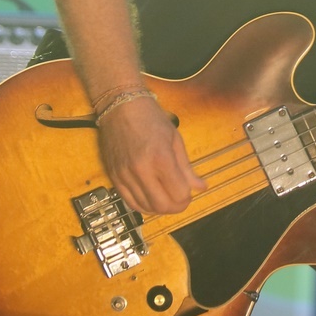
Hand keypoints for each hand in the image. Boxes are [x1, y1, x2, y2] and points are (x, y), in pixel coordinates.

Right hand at [96, 95, 207, 214]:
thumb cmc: (151, 119)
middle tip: (181, 200)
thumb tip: (201, 187)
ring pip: (145, 207)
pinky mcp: (114, 177)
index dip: (187, 197)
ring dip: (159, 208)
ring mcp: (125, 175)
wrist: (121, 108)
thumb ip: (187, 168)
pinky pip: (129, 202)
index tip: (189, 192)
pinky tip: (151, 198)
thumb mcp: (175, 140)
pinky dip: (143, 205)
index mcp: (161, 158)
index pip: (178, 193)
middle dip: (176, 207)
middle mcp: (141, 170)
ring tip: (166, 198)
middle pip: (162, 205)